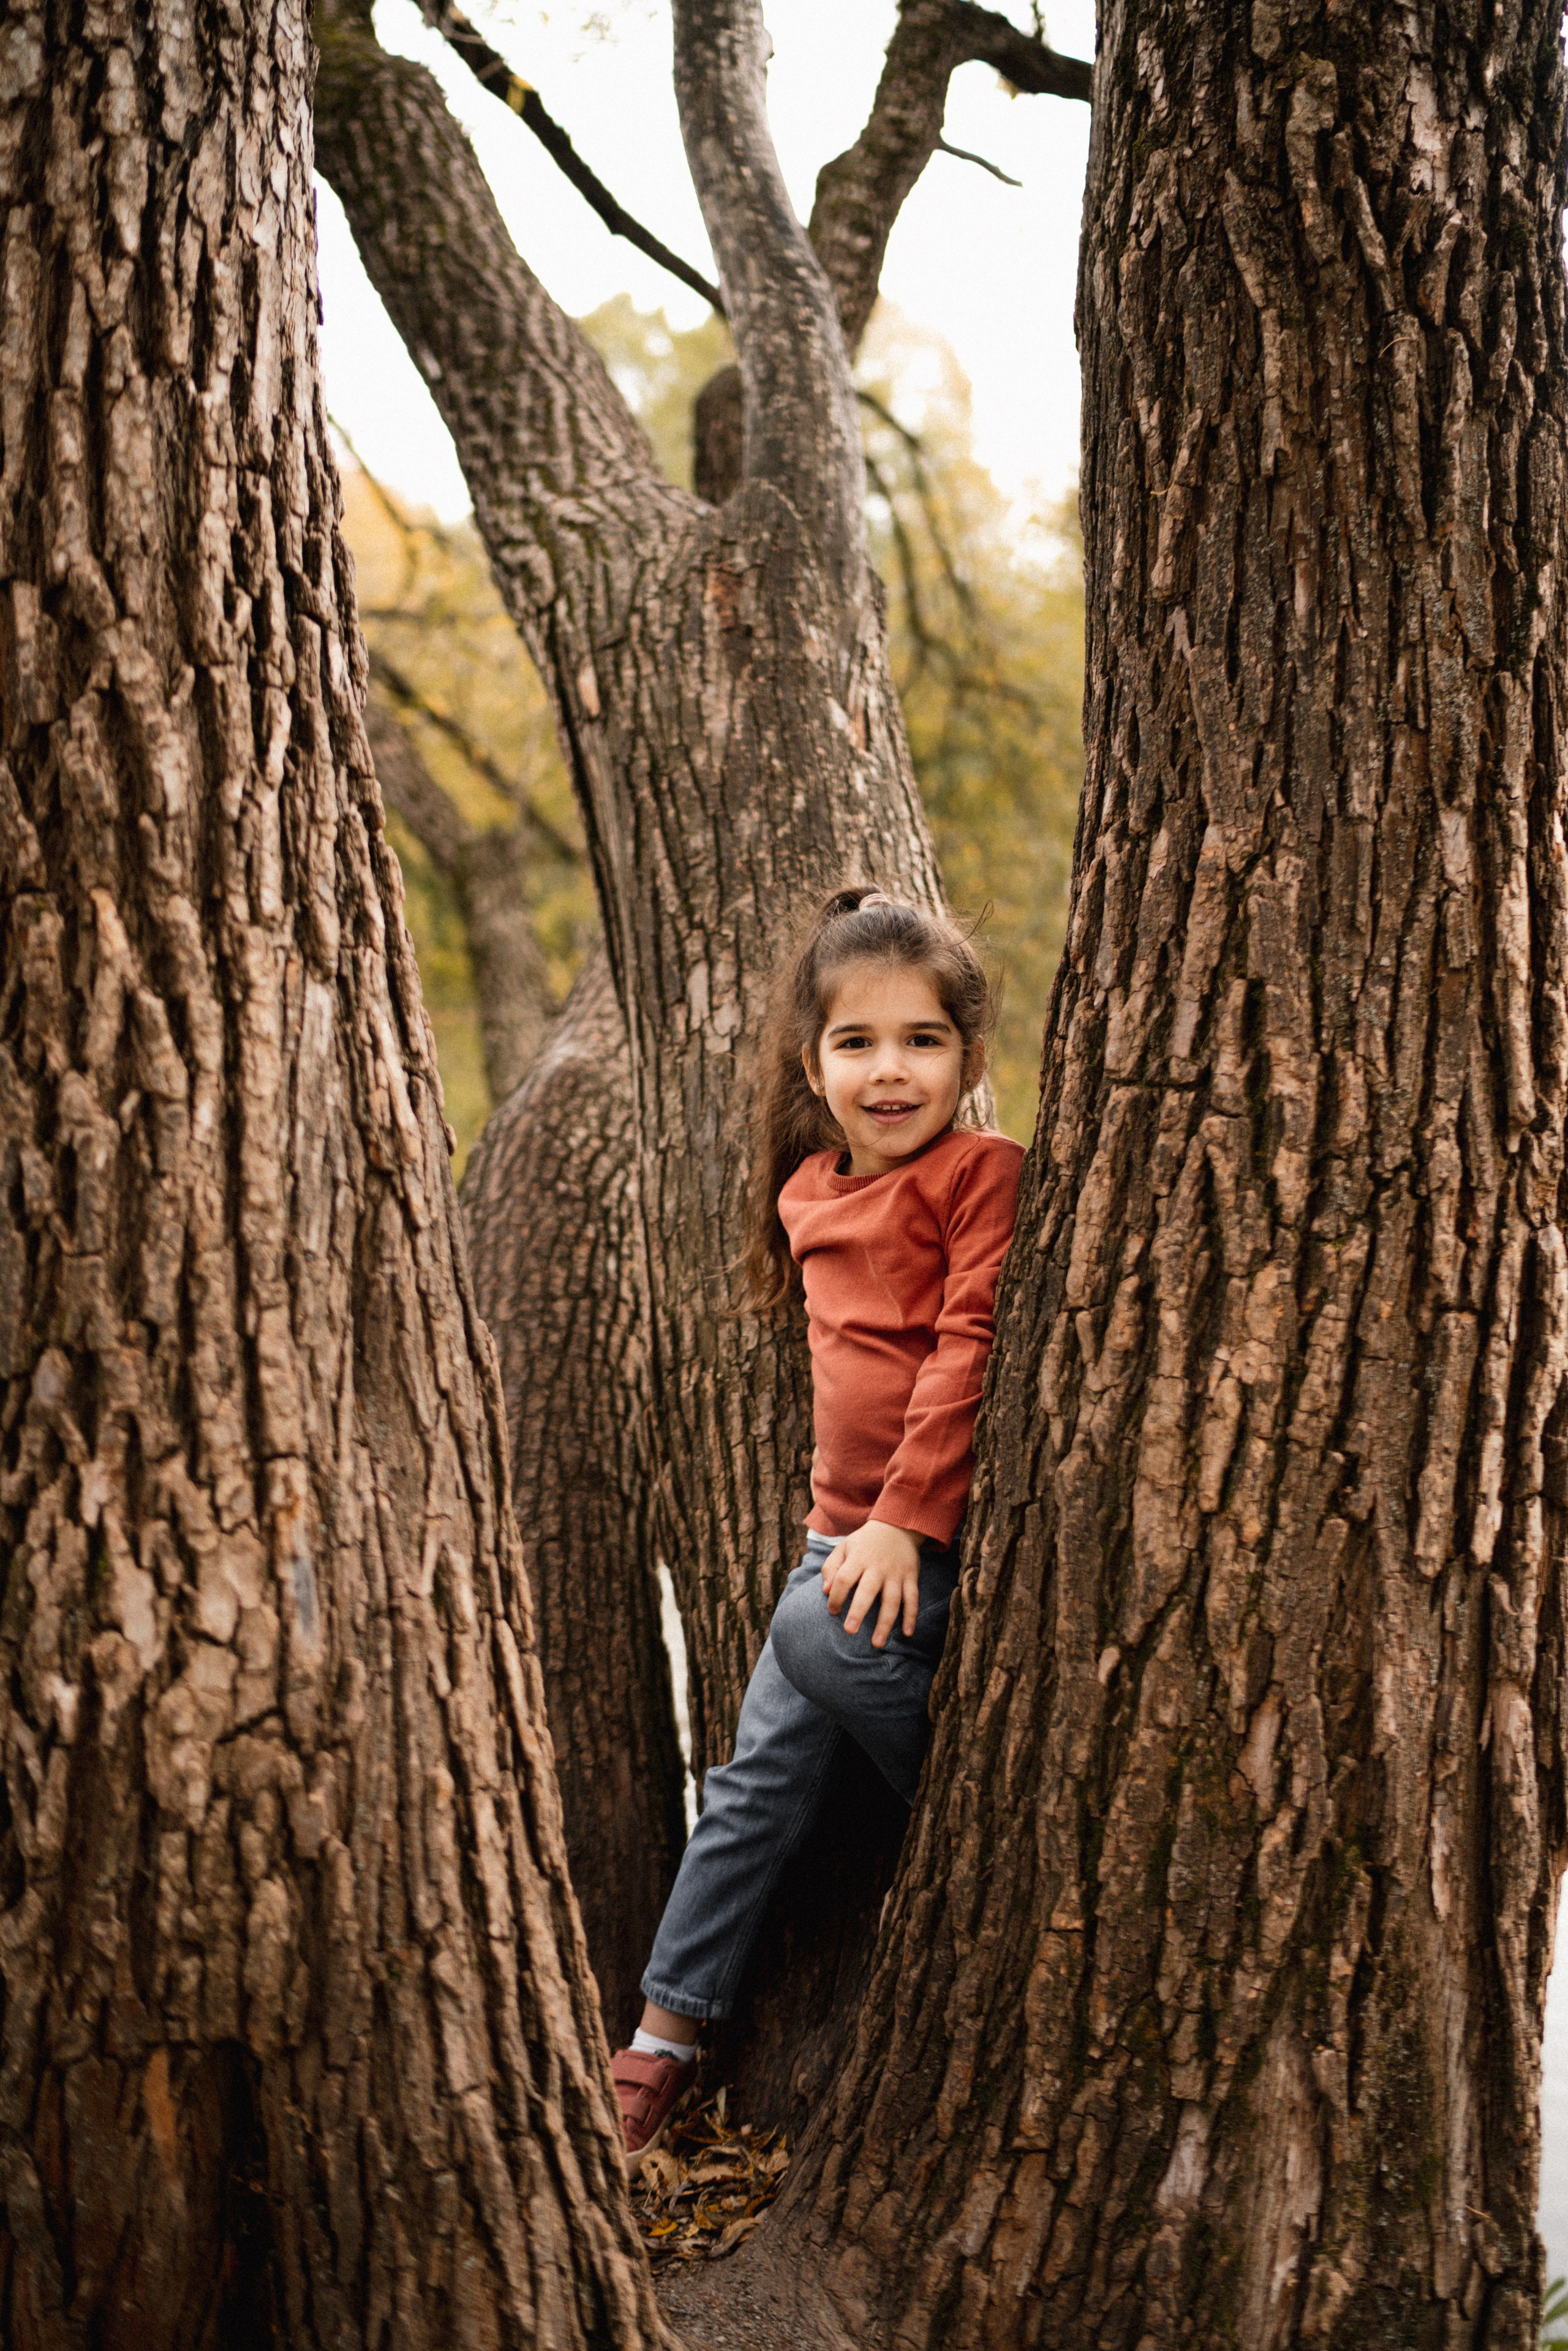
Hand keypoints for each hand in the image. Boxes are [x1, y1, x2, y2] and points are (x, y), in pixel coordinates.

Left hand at [821, 1521, 922, 1648]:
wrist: (897, 1526)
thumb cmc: (864, 1542)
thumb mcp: (844, 1547)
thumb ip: (831, 1567)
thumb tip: (825, 1590)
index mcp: (858, 1558)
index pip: (844, 1579)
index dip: (836, 1596)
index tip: (832, 1611)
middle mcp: (878, 1567)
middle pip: (867, 1591)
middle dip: (858, 1611)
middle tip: (849, 1631)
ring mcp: (896, 1573)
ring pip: (892, 1600)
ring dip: (885, 1623)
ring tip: (877, 1643)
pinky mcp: (911, 1577)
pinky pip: (913, 1598)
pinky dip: (911, 1616)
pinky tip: (907, 1633)